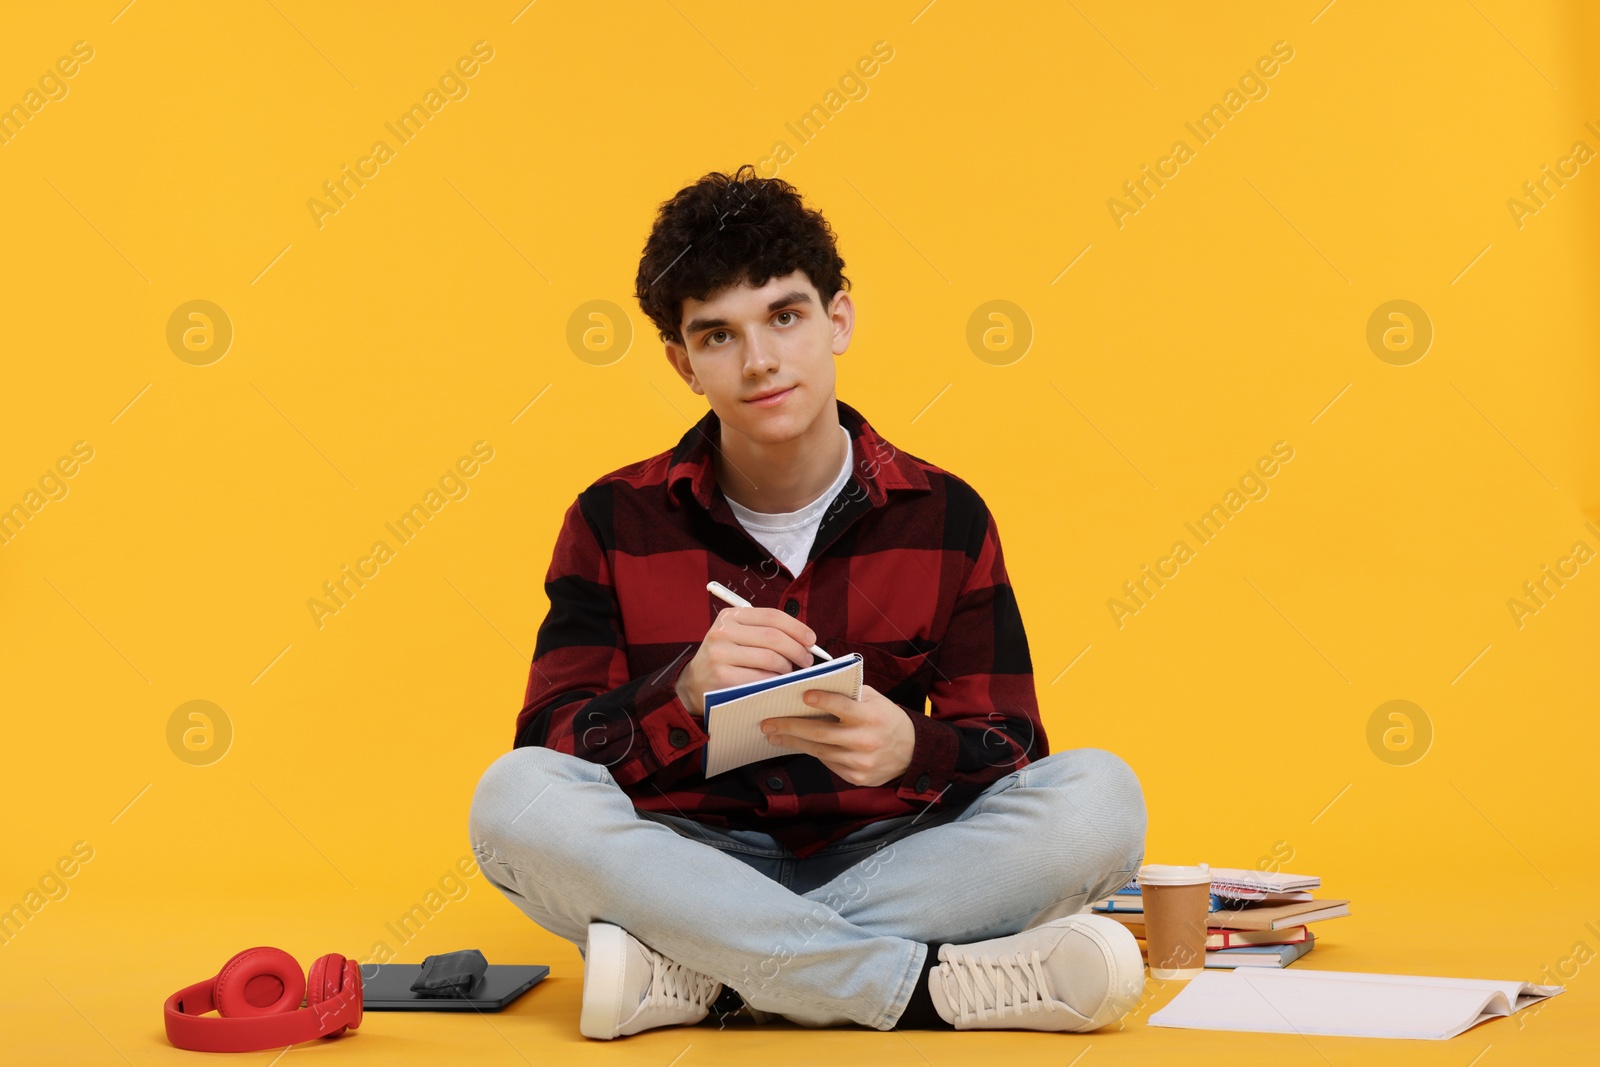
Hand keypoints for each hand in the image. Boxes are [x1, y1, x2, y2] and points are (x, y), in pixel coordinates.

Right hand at [675, 606, 816, 717]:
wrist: (695, 682)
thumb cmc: (726, 658)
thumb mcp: (738, 636)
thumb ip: (765, 632)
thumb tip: (806, 639)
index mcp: (730, 616)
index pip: (772, 616)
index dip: (797, 627)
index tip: (811, 640)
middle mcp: (723, 631)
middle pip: (774, 637)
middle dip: (797, 649)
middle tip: (806, 660)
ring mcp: (720, 654)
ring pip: (770, 659)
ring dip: (787, 668)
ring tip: (790, 672)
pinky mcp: (722, 676)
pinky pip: (761, 678)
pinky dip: (775, 682)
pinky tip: (777, 683)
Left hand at [761, 684, 915, 786]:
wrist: (911, 752)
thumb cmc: (886, 720)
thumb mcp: (876, 701)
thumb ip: (850, 694)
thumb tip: (815, 686)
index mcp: (871, 717)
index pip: (843, 707)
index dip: (823, 700)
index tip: (803, 694)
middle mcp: (865, 741)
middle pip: (821, 734)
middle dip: (790, 727)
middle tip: (768, 723)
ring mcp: (860, 762)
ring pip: (819, 751)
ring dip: (793, 742)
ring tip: (774, 735)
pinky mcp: (856, 777)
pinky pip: (827, 763)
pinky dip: (811, 752)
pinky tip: (797, 745)